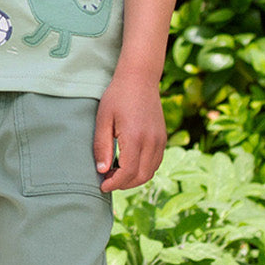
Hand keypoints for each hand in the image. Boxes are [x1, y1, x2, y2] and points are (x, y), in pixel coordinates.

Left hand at [93, 67, 167, 192]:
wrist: (140, 78)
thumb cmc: (117, 96)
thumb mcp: (103, 119)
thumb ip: (102, 147)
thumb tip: (102, 171)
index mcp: (135, 137)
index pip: (128, 172)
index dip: (114, 184)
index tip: (102, 186)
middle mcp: (151, 141)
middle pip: (140, 177)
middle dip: (123, 184)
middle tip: (107, 180)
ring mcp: (160, 140)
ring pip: (150, 172)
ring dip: (133, 179)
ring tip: (116, 173)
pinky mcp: (163, 138)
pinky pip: (155, 163)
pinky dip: (143, 170)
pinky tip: (128, 164)